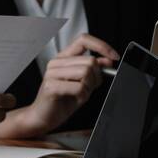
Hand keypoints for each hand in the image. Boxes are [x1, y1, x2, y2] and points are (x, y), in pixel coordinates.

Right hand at [2, 34, 117, 137]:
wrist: (43, 116)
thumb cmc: (62, 100)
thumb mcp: (83, 82)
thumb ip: (94, 70)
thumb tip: (107, 60)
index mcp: (63, 58)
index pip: (84, 40)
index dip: (101, 46)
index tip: (113, 57)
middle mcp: (56, 63)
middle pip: (90, 61)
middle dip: (96, 77)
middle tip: (89, 88)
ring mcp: (51, 74)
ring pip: (85, 72)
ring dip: (89, 86)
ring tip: (80, 93)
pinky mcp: (51, 86)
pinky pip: (79, 87)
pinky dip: (82, 95)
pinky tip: (75, 98)